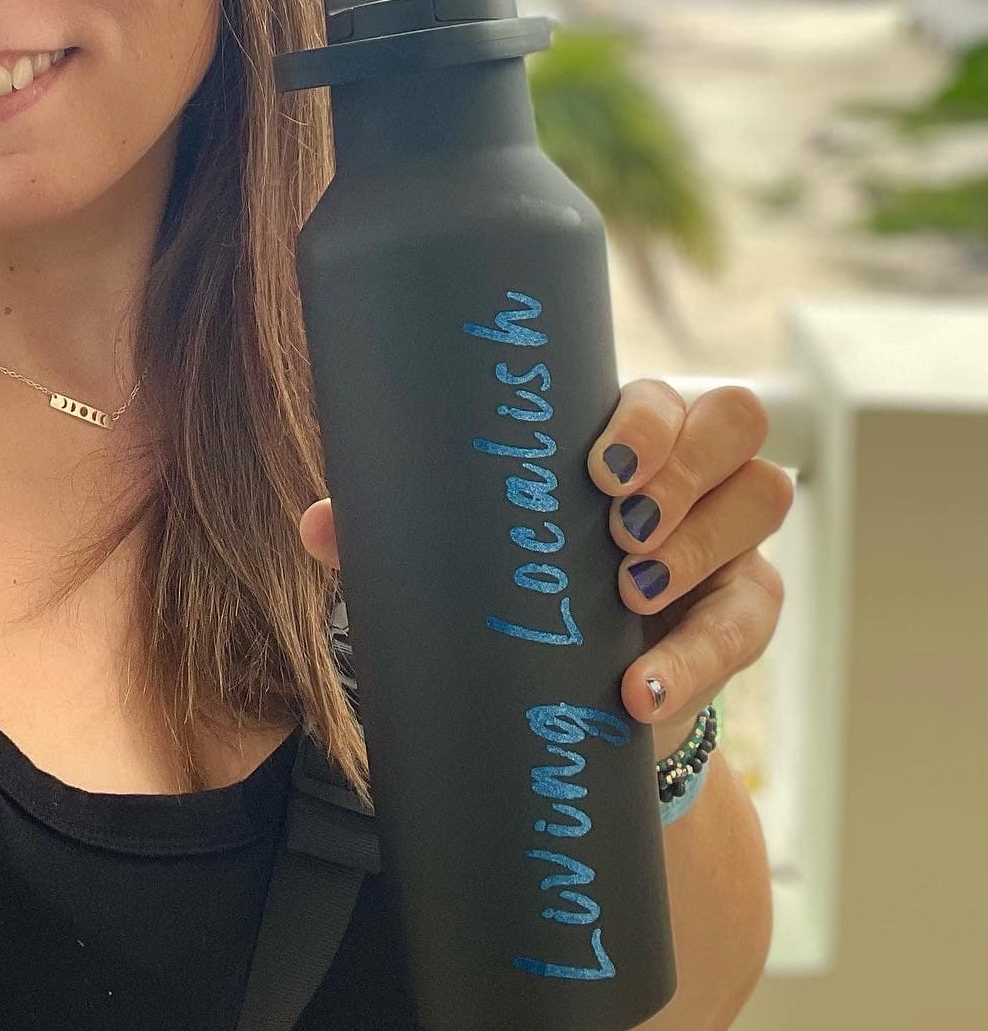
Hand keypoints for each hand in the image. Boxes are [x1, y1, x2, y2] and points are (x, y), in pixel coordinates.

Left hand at [298, 379, 794, 763]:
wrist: (567, 689)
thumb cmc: (514, 581)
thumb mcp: (463, 552)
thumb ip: (397, 531)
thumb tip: (318, 524)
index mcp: (623, 432)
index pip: (664, 393)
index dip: (650, 420)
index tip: (599, 466)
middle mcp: (692, 467)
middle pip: (735, 423)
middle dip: (683, 469)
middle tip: (617, 528)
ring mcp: (729, 535)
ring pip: (763, 498)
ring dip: (699, 543)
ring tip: (628, 595)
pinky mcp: (746, 612)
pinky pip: (751, 618)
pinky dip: (698, 656)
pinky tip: (641, 690)